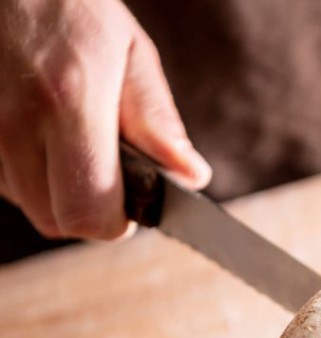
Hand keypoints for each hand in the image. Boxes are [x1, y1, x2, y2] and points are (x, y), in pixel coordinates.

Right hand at [0, 0, 209, 239]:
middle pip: (54, 220)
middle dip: (89, 209)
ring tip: (69, 135)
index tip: (134, 199)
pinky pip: (1, 176)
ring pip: (24, 201)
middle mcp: (13, 121)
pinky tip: (39, 128)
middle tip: (108, 170)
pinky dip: (24, 168)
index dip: (116, 220)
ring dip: (54, 187)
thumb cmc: (64, 2)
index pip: (88, 213)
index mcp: (67, 103)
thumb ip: (157, 120)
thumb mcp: (128, 49)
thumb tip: (190, 176)